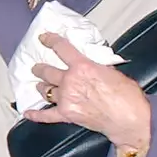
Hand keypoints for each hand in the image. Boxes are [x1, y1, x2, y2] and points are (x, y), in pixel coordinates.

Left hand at [26, 33, 151, 153]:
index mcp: (82, 66)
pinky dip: (36, 114)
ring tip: (39, 86)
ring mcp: (65, 98)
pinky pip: (46, 115)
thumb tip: (91, 65)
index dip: (50, 41)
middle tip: (36, 67)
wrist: (129, 119)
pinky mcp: (66, 114)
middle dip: (40, 69)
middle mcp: (69, 81)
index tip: (43, 38)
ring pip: (45, 90)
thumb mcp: (112, 72)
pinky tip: (27, 113)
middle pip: (47, 72)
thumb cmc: (127, 95)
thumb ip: (96, 67)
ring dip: (41, 87)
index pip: (61, 48)